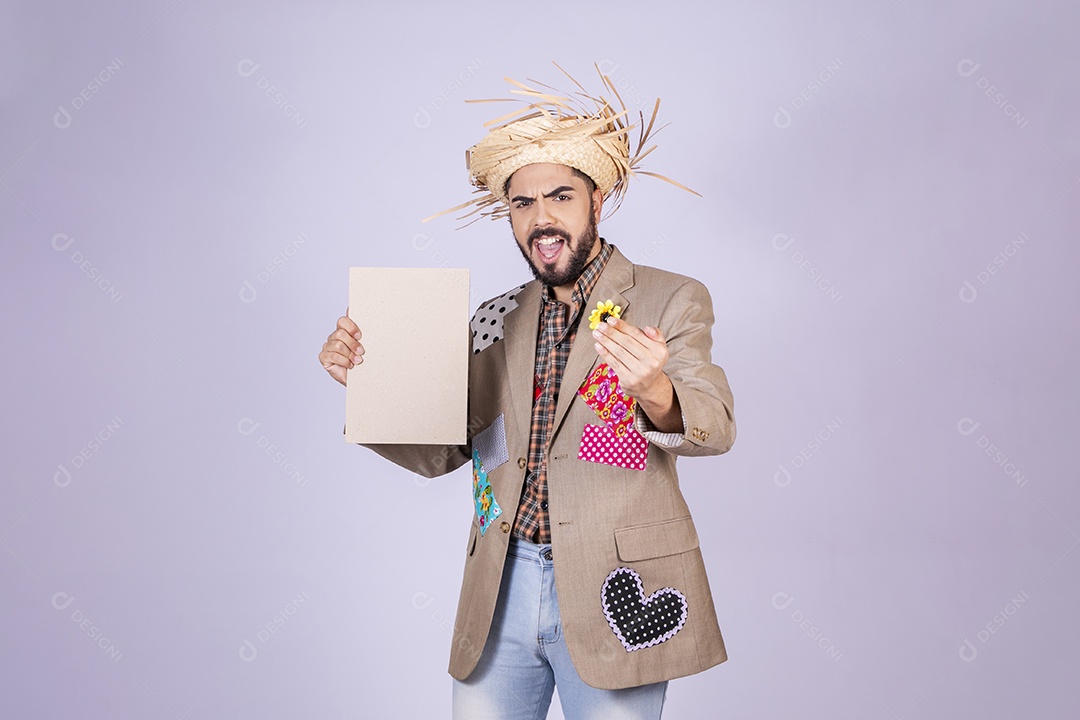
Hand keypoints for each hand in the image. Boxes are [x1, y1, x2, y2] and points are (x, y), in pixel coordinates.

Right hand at [319, 310, 363, 386]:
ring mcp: (328, 347)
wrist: (360, 379)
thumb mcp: (365, 344)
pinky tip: (349, 365)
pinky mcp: (324, 357)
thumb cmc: (362, 361)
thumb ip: (359, 330)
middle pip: (340, 334)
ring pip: (338, 345)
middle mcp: (334, 337)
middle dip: (352, 344)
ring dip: (350, 354)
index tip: (360, 336)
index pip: (342, 321)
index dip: (351, 327)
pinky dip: (344, 361)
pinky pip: (332, 355)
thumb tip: (352, 309)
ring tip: (357, 361)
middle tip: (361, 352)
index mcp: (343, 331)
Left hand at [592, 316, 681, 432]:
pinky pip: (614, 363)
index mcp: (659, 351)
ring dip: (606, 341)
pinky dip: (605, 353)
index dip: (622, 326)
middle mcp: (651, 362)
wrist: (650, 386)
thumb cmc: (650, 361)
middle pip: (627, 343)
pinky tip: (598, 345)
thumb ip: (656, 335)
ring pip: (619, 352)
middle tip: (601, 325)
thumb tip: (648, 328)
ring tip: (597, 333)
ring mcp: (640, 372)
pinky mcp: (629, 380)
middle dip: (612, 332)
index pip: (637, 335)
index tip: (611, 320)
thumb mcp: (659, 347)